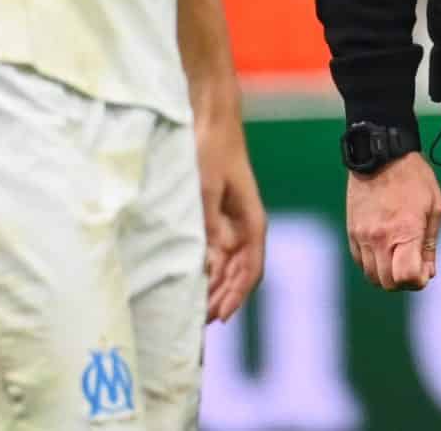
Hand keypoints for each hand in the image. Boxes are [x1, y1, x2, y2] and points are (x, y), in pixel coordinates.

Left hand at [197, 105, 267, 321]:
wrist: (210, 117)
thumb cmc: (212, 148)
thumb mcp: (206, 187)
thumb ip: (208, 225)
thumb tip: (208, 263)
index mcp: (251, 221)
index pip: (251, 269)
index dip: (236, 295)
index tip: (218, 316)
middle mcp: (243, 225)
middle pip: (238, 273)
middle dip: (221, 298)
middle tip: (195, 322)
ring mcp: (229, 221)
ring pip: (225, 265)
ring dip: (213, 287)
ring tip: (191, 309)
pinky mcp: (214, 214)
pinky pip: (212, 251)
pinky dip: (204, 269)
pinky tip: (188, 279)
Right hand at [348, 150, 440, 291]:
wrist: (380, 155)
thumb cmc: (413, 178)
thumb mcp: (433, 207)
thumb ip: (430, 244)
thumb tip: (428, 272)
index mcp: (404, 232)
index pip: (407, 277)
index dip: (419, 281)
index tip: (424, 271)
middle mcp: (379, 239)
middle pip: (388, 283)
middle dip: (403, 281)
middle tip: (413, 265)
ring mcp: (362, 237)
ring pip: (372, 276)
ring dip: (387, 274)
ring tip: (399, 257)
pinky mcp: (352, 232)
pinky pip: (360, 262)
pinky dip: (373, 263)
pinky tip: (384, 249)